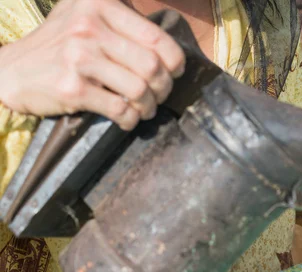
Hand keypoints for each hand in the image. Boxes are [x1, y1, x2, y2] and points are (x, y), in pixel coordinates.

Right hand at [0, 0, 184, 129]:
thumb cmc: (61, 44)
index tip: (174, 72)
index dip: (175, 61)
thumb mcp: (87, 16)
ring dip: (149, 106)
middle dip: (164, 87)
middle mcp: (89, 27)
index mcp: (100, 4)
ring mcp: (79, 57)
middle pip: (152, 67)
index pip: (156, 38)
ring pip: (139, 90)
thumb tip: (167, 49)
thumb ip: (123, 22)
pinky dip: (131, 119)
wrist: (14, 70)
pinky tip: (128, 119)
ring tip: (145, 108)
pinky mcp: (72, 88)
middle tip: (159, 95)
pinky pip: (119, 109)